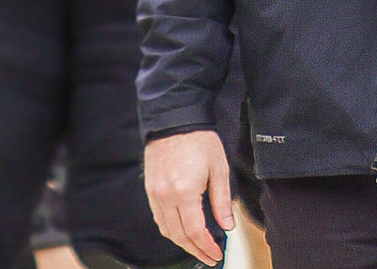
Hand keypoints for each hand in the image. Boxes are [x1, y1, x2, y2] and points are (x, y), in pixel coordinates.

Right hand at [144, 130, 233, 266]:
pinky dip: (171, 229)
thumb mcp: (219, 169)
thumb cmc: (200, 140)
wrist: (175, 121)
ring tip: (199, 247)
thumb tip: (227, 226)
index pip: (195, 231)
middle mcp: (165, 196)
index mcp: (184, 192)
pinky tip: (183, 231)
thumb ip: (222, 200)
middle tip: (210, 257)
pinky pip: (159, 218)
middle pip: (179, 236)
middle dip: (196, 250)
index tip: (217, 254)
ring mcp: (154, 194)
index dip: (207, 247)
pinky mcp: (150, 190)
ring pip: (166, 230)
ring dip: (183, 243)